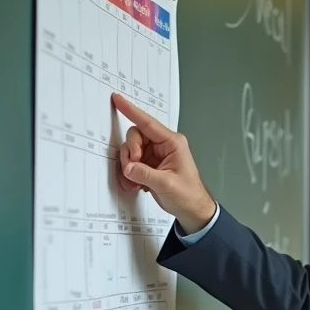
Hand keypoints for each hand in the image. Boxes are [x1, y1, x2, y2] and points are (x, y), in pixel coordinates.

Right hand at [112, 92, 215, 233]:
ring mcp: (155, 155)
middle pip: (135, 137)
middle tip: (133, 168)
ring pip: (131, 151)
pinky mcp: (149, 165)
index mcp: (172, 143)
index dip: (131, 110)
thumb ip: (145, 174)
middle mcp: (163, 145)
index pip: (148, 123)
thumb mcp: (166, 184)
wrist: (192, 210)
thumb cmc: (189, 195)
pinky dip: (129, 173)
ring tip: (136, 182)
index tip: (117, 99)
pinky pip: (132, 163)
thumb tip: (128, 167)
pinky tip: (136, 185)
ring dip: (128, 167)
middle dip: (130, 153)